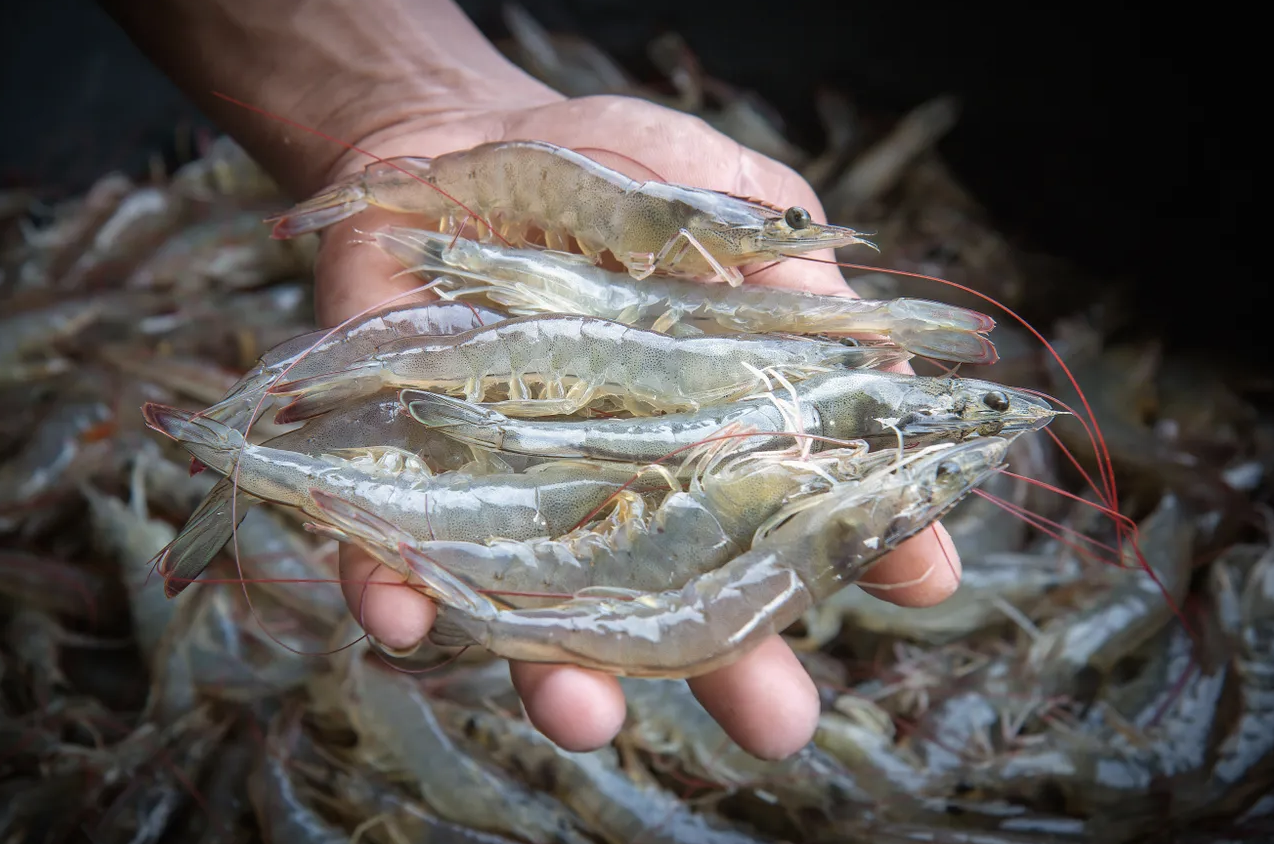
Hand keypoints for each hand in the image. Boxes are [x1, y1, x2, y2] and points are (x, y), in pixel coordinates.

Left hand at [312, 94, 962, 759]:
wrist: (459, 135)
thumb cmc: (610, 168)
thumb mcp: (727, 200)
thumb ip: (797, 286)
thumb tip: (896, 381)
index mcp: (704, 427)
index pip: (785, 508)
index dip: (851, 545)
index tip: (917, 585)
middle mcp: (614, 479)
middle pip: (673, 591)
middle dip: (725, 664)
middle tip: (779, 725)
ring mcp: (508, 482)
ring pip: (539, 601)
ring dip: (560, 667)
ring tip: (587, 712)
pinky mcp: (397, 463)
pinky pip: (384, 546)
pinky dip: (392, 588)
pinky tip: (407, 619)